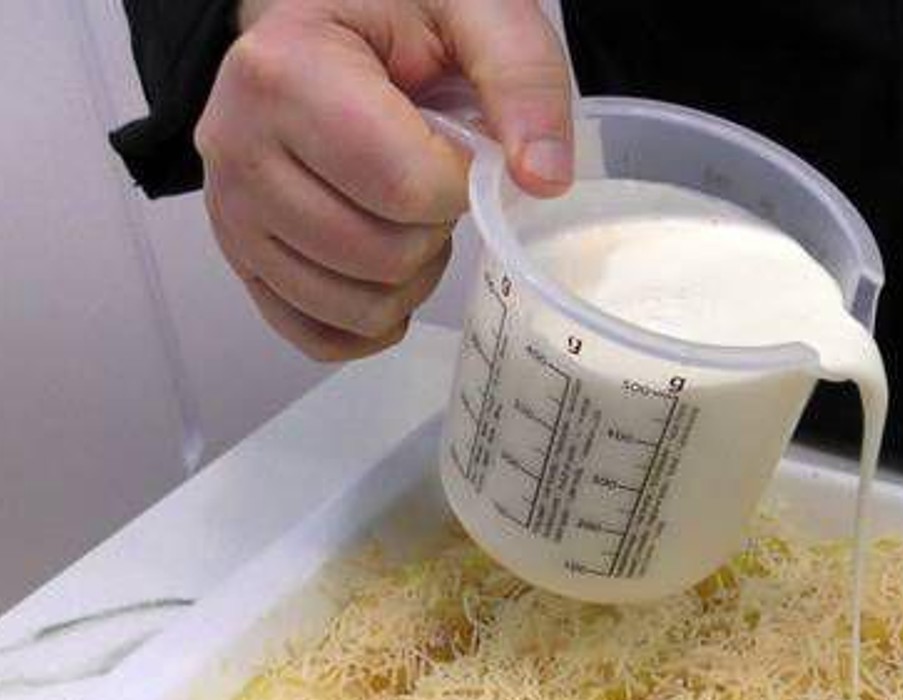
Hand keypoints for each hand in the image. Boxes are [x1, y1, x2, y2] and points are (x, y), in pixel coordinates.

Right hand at [195, 0, 572, 361]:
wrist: (325, 18)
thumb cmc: (394, 12)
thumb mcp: (473, 9)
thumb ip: (520, 78)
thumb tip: (543, 179)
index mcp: (285, 73)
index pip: (406, 188)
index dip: (460, 183)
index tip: (454, 144)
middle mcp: (238, 148)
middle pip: (381, 256)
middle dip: (432, 228)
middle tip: (427, 178)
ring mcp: (232, 213)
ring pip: (356, 306)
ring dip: (406, 277)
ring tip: (400, 211)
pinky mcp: (241, 261)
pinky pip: (319, 336)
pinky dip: (367, 321)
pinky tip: (385, 270)